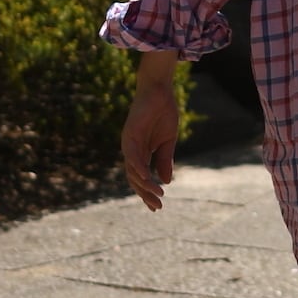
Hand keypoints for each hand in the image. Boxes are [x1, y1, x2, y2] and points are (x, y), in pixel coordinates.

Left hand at [121, 54, 180, 209]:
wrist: (159, 91)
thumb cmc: (163, 113)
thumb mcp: (167, 142)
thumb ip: (165, 160)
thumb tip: (166, 181)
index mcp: (140, 153)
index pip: (141, 178)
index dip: (147, 192)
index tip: (157, 207)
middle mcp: (132, 150)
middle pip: (135, 179)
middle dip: (146, 194)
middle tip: (158, 206)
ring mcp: (129, 143)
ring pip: (133, 170)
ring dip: (145, 184)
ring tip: (158, 195)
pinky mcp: (130, 135)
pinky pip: (132, 156)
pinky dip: (139, 168)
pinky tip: (147, 178)